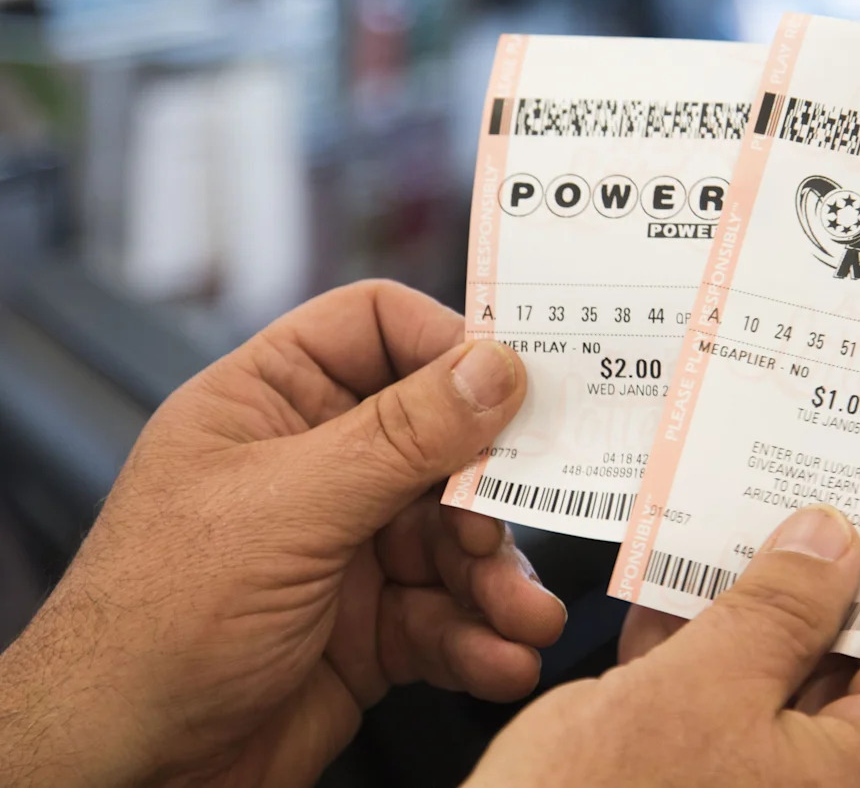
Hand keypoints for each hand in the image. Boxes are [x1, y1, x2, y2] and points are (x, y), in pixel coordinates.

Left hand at [0, 281, 565, 787]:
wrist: (125, 770)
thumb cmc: (156, 620)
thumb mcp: (288, 509)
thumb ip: (400, 437)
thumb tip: (495, 368)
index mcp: (273, 402)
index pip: (376, 329)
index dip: (447, 343)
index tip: (519, 379)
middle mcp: (318, 465)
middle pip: (439, 441)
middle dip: (485, 490)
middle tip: (504, 524)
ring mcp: (348, 547)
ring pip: (455, 537)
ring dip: (496, 578)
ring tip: (522, 615)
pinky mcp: (373, 626)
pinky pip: (448, 615)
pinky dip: (481, 638)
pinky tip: (499, 660)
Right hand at [467, 506, 859, 787]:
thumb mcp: (700, 687)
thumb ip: (777, 610)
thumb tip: (835, 540)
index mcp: (851, 777)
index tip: (859, 530)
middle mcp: (814, 784)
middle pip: (848, 666)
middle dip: (809, 586)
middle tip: (776, 513)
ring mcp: (751, 780)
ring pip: (773, 677)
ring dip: (741, 607)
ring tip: (712, 535)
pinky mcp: (693, 775)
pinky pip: (715, 700)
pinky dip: (693, 647)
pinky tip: (658, 598)